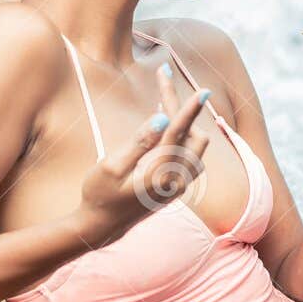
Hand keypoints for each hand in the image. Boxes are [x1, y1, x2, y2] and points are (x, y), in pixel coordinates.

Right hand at [79, 62, 210, 244]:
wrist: (101, 227)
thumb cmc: (99, 194)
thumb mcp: (111, 167)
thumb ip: (138, 142)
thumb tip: (162, 118)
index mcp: (159, 173)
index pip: (179, 134)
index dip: (189, 110)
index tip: (203, 91)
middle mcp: (176, 180)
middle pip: (190, 134)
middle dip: (178, 104)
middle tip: (162, 74)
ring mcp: (179, 185)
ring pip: (194, 143)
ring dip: (182, 119)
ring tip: (163, 93)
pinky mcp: (177, 185)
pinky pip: (189, 152)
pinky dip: (181, 133)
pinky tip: (165, 119)